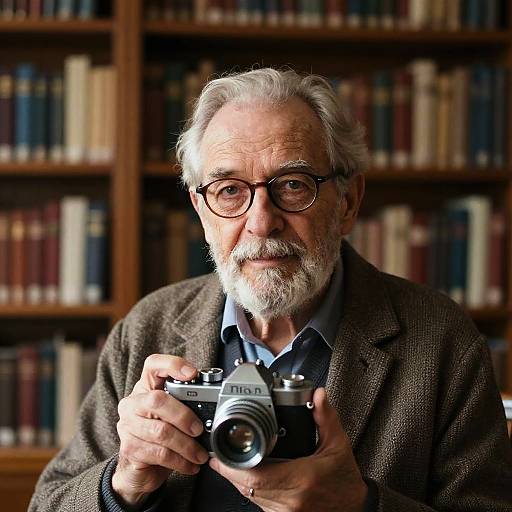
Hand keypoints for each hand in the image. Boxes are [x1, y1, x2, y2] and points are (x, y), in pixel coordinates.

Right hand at [112, 354, 208, 506]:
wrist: (139, 469)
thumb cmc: (161, 435)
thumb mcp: (173, 415)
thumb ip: (186, 404)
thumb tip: (214, 405)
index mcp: (146, 387)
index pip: (153, 364)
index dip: (172, 365)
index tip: (192, 373)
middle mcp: (133, 403)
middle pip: (157, 400)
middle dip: (184, 415)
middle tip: (199, 429)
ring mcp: (127, 425)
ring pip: (161, 431)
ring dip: (186, 445)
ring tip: (200, 454)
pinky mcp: (129, 448)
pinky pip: (159, 453)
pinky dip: (180, 461)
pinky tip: (190, 465)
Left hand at [209, 387, 367, 511]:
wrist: (355, 508)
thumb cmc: (345, 479)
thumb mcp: (338, 444)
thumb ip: (325, 418)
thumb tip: (318, 394)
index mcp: (302, 479)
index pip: (257, 476)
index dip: (233, 467)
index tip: (221, 454)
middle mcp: (290, 500)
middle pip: (247, 487)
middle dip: (229, 470)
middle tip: (217, 454)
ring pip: (250, 497)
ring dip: (237, 479)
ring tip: (227, 461)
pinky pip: (258, 503)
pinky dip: (248, 489)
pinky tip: (245, 475)